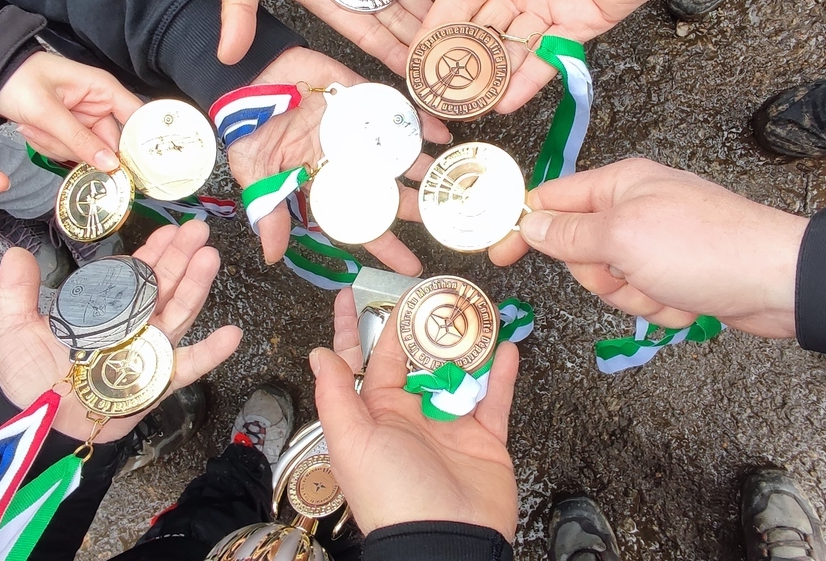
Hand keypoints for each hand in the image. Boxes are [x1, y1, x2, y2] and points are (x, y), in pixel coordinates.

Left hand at [0, 51, 143, 171]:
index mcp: (102, 89)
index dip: (140, 142)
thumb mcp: (47, 111)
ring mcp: (81, 119)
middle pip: (106, 143)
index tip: (131, 165)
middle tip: (50, 133)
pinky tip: (31, 127)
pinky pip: (66, 150)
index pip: (136, 117)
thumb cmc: (18, 80)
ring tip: (33, 125)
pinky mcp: (66, 129)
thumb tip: (110, 164)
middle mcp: (97, 105)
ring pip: (83, 151)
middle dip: (76, 146)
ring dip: (55, 144)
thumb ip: (79, 139)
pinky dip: (46, 144)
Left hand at [0, 220, 241, 440]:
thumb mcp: (16, 329)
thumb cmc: (29, 380)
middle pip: (164, 286)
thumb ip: (17, 292)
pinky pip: (188, 367)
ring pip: (178, 314)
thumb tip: (14, 253)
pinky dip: (211, 352)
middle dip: (182, 257)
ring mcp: (147, 353)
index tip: (171, 230)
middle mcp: (132, 327)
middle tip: (199, 230)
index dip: (154, 251)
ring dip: (196, 287)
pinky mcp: (156, 382)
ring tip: (210, 259)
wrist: (38, 426)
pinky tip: (232, 334)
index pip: (134, 275)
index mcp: (105, 312)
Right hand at [228, 48, 451, 275]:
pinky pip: (399, 114)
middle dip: (419, 207)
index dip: (387, 245)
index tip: (413, 266)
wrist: (251, 73)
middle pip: (391, 191)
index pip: (361, 221)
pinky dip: (421, 124)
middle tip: (446, 218)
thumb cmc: (249, 125)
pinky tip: (441, 134)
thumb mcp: (255, 172)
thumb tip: (272, 255)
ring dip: (428, 168)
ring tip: (452, 178)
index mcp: (326, 183)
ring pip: (402, 156)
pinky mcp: (365, 100)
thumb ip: (269, 210)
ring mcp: (360, 132)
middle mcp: (349, 162)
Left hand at [310, 294, 520, 538]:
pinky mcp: (484, 439)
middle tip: (431, 290)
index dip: (357, 326)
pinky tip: (506, 346)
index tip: (352, 293)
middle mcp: (411, 416)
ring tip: (472, 308)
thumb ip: (337, 396)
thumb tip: (319, 355)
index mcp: (375, 415)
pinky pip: (494, 398)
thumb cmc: (391, 496)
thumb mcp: (351, 442)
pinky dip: (501, 373)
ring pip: (457, 371)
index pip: (364, 361)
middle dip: (420, 325)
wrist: (444, 540)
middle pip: (415, 359)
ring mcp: (449, 425)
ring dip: (464, 342)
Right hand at [413, 0, 706, 112]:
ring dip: (490, 75)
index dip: (438, 25)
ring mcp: (556, 1)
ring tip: (465, 104)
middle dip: (459, 59)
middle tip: (436, 90)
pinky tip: (506, 99)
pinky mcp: (587, 19)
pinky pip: (552, 55)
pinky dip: (529, 79)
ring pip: (513, 47)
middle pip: (483, 28)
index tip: (417, 54)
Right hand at [489, 158, 807, 337]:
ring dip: (636, 297)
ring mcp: (657, 244)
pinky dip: (662, 308)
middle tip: (629, 273)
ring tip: (668, 289)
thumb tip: (529, 224)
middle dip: (602, 275)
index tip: (499, 255)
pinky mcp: (677, 275)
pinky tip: (688, 303)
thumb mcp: (624, 236)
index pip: (552, 200)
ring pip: (612, 282)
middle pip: (580, 251)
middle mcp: (636, 208)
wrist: (778, 282)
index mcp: (620, 183)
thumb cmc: (705, 247)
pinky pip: (645, 299)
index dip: (524, 227)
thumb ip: (570, 233)